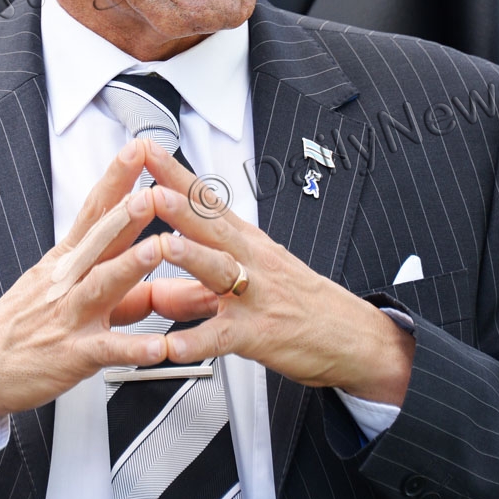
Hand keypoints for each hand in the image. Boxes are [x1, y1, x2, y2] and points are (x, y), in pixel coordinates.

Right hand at [0, 140, 214, 425]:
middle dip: (126, 213)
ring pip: (101, 286)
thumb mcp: (60, 288)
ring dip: (129, 266)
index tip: (137, 149)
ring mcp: (69, 316)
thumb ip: (112, 273)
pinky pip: (106, 350)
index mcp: (66, 261)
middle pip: (99, 239)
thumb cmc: (20, 324)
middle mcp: (67, 281)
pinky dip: (132, 348)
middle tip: (152, 189)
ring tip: (156, 249)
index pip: (94, 210)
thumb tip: (155, 254)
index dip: (116, 178)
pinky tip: (157, 346)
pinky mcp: (72, 355)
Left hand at [144, 145, 415, 405]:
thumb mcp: (246, 286)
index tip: (147, 152)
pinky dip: (196, 343)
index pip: (206, 201)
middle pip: (211, 226)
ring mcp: (255, 295)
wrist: (352, 338)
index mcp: (244, 242)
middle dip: (179, 204)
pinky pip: (223, 337)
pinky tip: (172, 346)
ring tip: (162, 246)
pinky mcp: (259, 333)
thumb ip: (192, 290)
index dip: (176, 176)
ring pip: (220, 270)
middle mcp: (250, 261)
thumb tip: (153, 292)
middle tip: (149, 188)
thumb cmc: (300, 304)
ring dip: (191, 256)